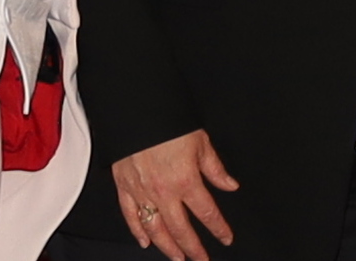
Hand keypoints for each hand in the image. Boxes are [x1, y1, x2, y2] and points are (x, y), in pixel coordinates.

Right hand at [112, 130, 238, 260]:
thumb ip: (215, 168)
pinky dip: (138, 231)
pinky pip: (131, 216)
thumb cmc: (169, 121)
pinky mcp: (125, 187)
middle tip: (201, 259)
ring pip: (155, 229)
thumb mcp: (201, 142)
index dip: (219, 229)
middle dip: (193, 248)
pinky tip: (145, 241)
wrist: (138, 109)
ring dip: (167, 247)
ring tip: (177, 257)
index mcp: (186, 180)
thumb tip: (230, 184)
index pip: (207, 213)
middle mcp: (164, 191)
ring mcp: (142, 192)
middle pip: (181, 229)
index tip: (226, 238)